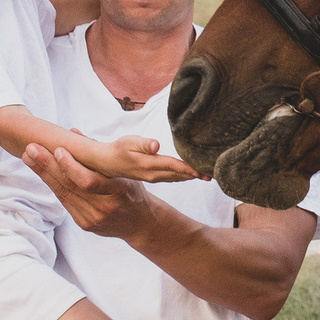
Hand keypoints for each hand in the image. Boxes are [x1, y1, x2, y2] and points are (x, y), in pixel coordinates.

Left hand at [23, 141, 181, 240]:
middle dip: (48, 166)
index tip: (57, 149)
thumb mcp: (125, 172)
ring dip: (44, 174)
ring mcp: (93, 218)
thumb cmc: (134, 192)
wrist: (141, 224)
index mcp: (118, 191)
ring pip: (63, 194)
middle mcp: (104, 207)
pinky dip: (54, 186)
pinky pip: (66, 202)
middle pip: (70, 186)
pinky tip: (42, 173)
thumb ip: (99, 153)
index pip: (88, 180)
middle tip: (31, 149)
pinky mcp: (85, 224)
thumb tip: (74, 132)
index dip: (70, 166)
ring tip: (29, 157)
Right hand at [77, 132, 201, 183]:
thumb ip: (144, 144)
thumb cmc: (118, 149)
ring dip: (191, 176)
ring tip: (207, 175)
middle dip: (196, 175)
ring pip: (177, 178)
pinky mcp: (153, 176)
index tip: (202, 172)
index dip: (188, 169)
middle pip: (179, 175)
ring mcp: (154, 177)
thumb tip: (156, 145)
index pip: (173, 166)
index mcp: (149, 164)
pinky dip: (183, 176)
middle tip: (213, 174)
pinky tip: (191, 174)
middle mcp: (154, 174)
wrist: (106, 163)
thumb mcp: (129, 142)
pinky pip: (172, 178)